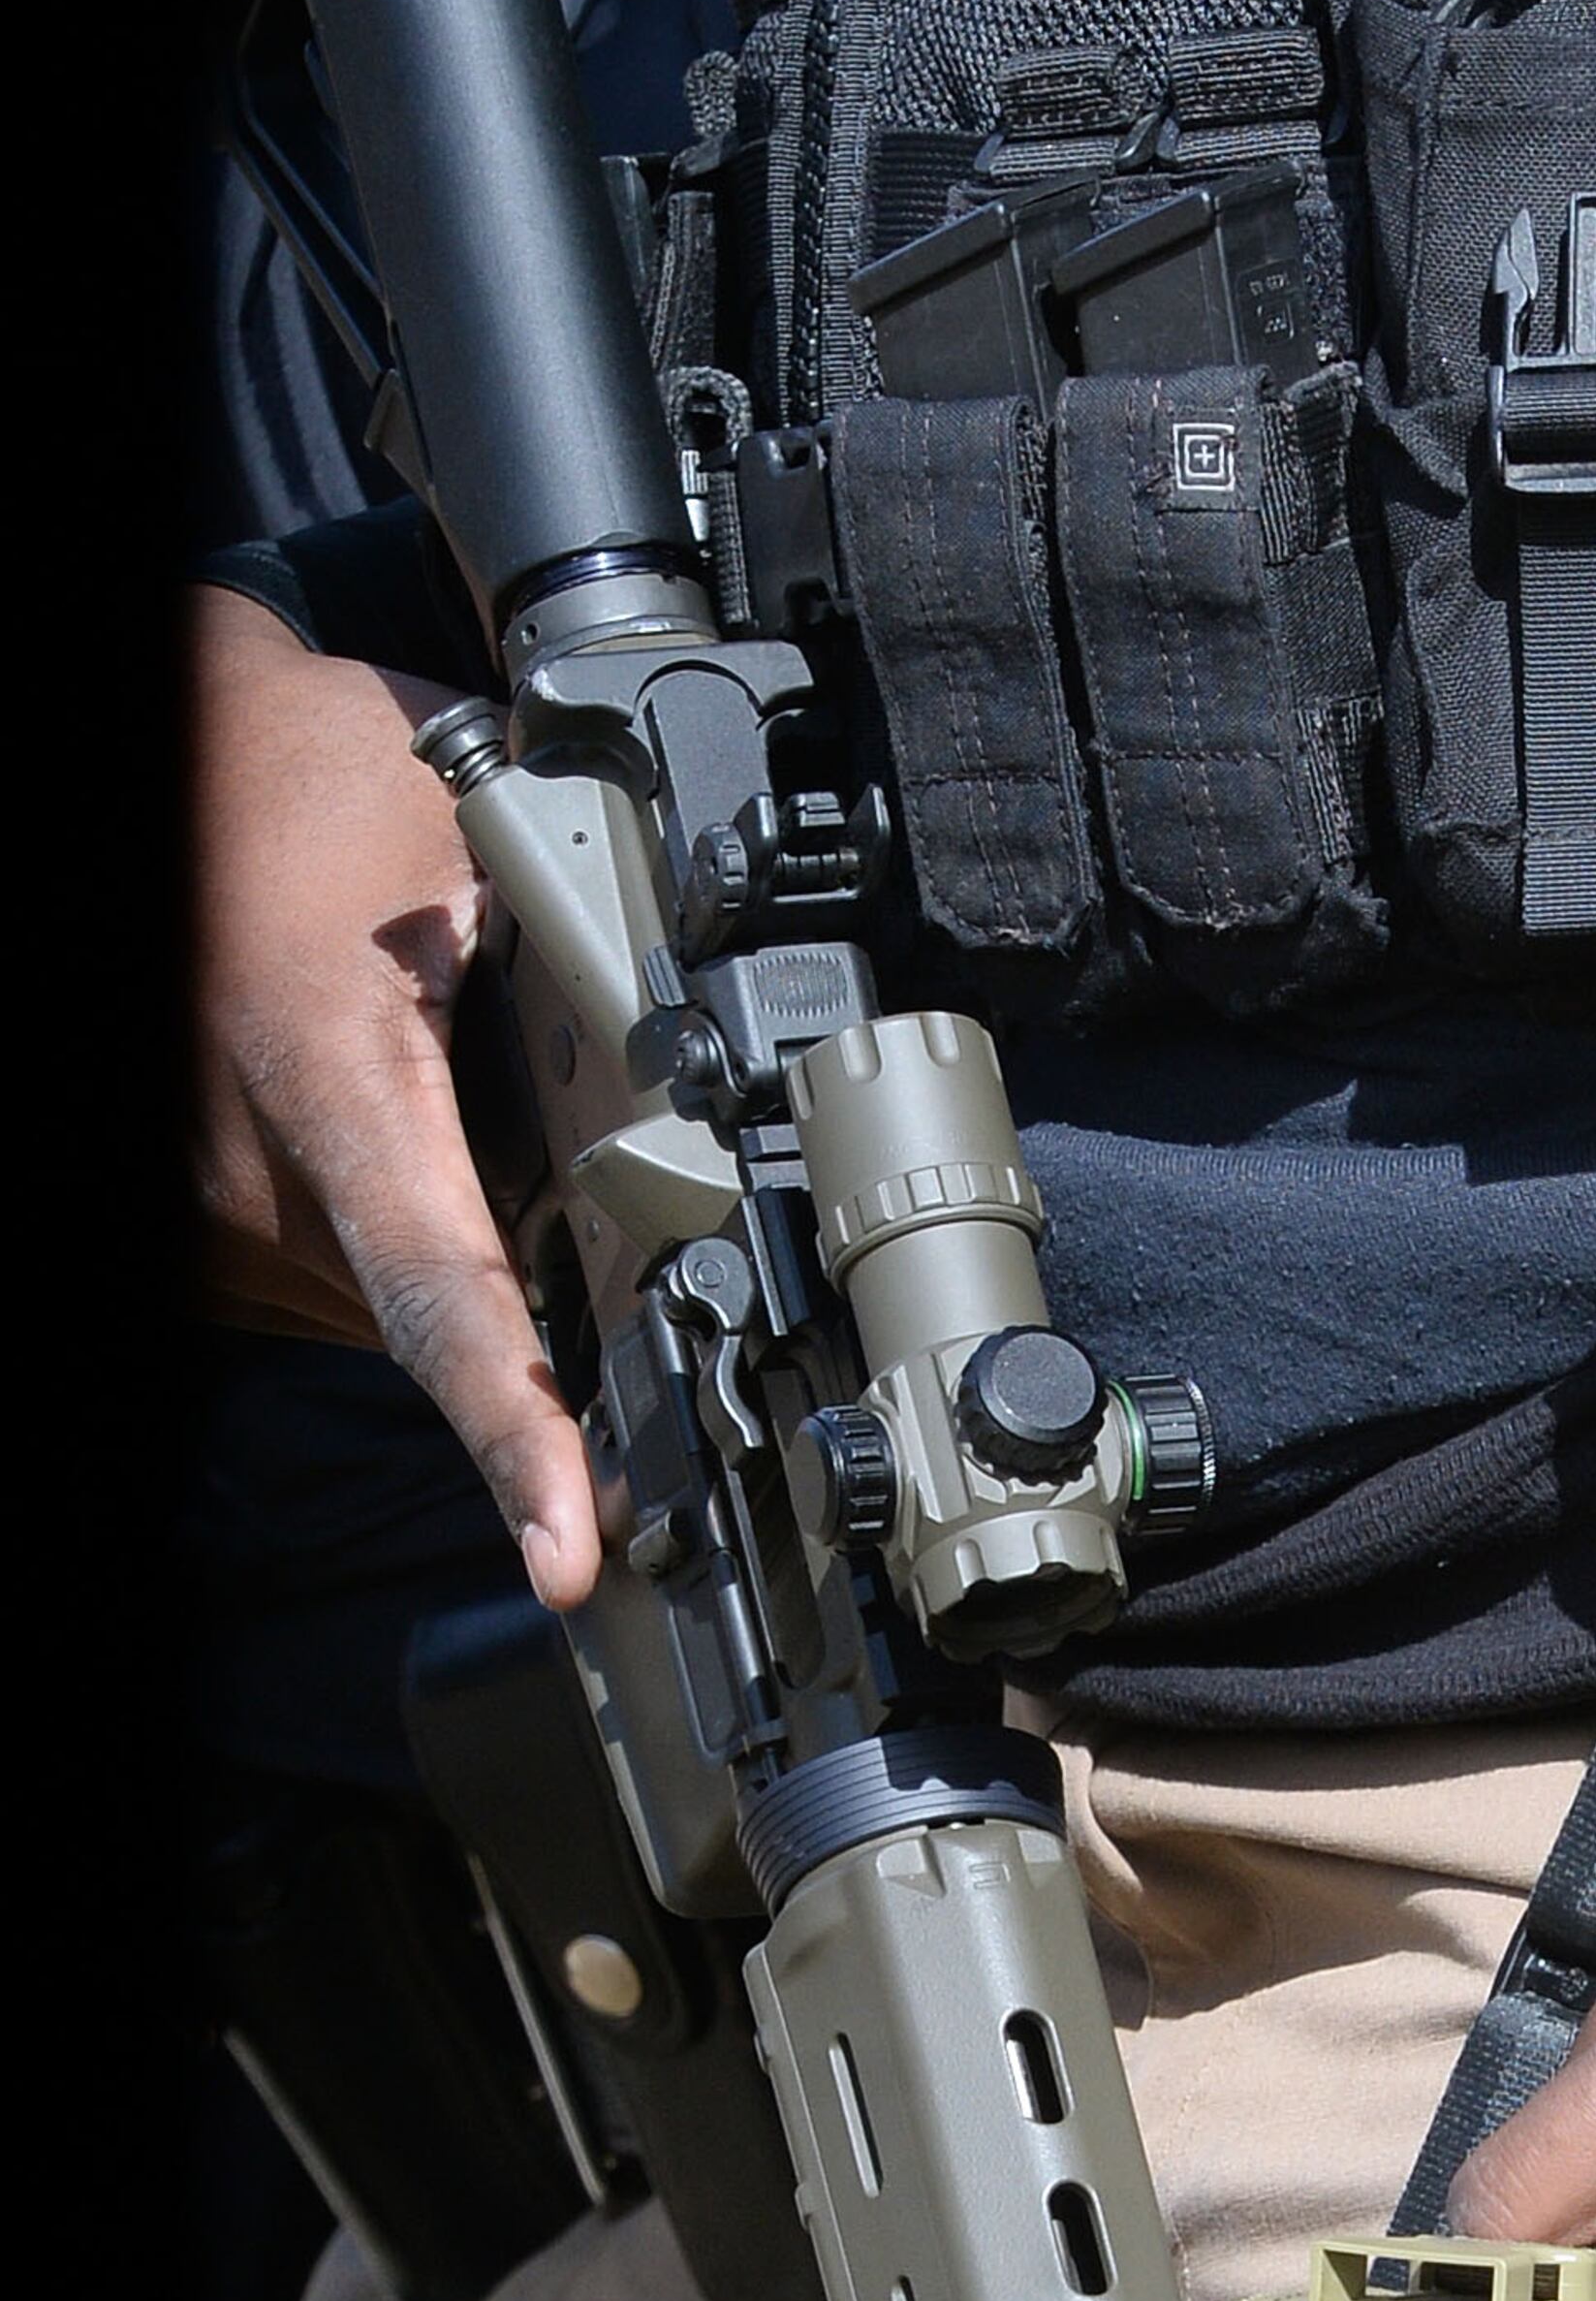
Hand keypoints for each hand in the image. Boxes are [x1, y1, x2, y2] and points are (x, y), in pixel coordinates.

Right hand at [192, 586, 601, 1599]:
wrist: (179, 750)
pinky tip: (429, 1137)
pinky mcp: (212, 1240)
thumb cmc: (303, 780)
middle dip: (555, 1317)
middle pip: (448, 1329)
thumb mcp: (466, 841)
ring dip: (475, 1265)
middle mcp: (253, 1182)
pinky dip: (412, 1245)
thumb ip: (577, 952)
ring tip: (478, 1114)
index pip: (447, 1300)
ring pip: (395, 1313)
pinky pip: (344, 1282)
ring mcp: (217, 1223)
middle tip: (636, 1245)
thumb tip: (711, 1055)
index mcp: (327, 1086)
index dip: (521, 1438)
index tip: (572, 1549)